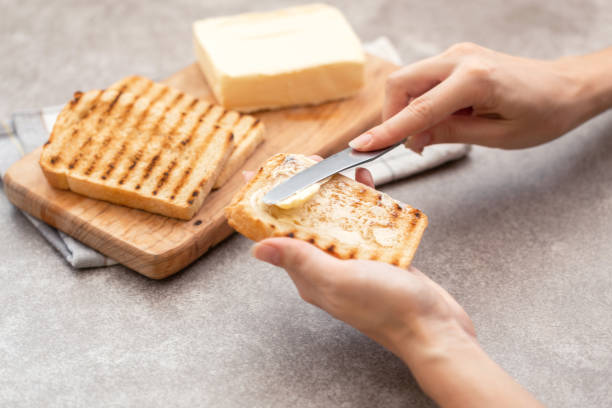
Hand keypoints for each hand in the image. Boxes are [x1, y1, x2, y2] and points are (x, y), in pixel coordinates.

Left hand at [245, 162, 473, 358]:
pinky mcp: (378, 257)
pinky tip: (367, 184)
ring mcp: (353, 263)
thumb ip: (301, 260)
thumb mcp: (338, 280)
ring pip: (336, 220)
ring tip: (336, 167)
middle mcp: (327, 269)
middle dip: (303, 191)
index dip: (267, 206)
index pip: (279, 237)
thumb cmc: (387, 308)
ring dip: (335, 193)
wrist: (435, 329)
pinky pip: (363, 224)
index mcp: (310, 276)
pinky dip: (364, 202)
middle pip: (306, 223)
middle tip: (306, 162)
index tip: (258, 178)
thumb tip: (257, 250)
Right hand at [349, 43, 611, 152]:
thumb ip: (450, 134)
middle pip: (401, 83)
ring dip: (407, 110)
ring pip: (409, 80)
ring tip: (430, 136)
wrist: (567, 87)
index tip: (362, 146)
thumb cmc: (543, 113)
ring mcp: (458, 54)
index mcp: (475, 79)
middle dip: (392, 115)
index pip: (418, 110)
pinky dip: (421, 103)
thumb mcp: (498, 136)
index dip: (387, 131)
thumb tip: (414, 139)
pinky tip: (442, 120)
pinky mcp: (458, 58)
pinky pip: (424, 80)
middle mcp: (461, 58)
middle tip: (404, 145)